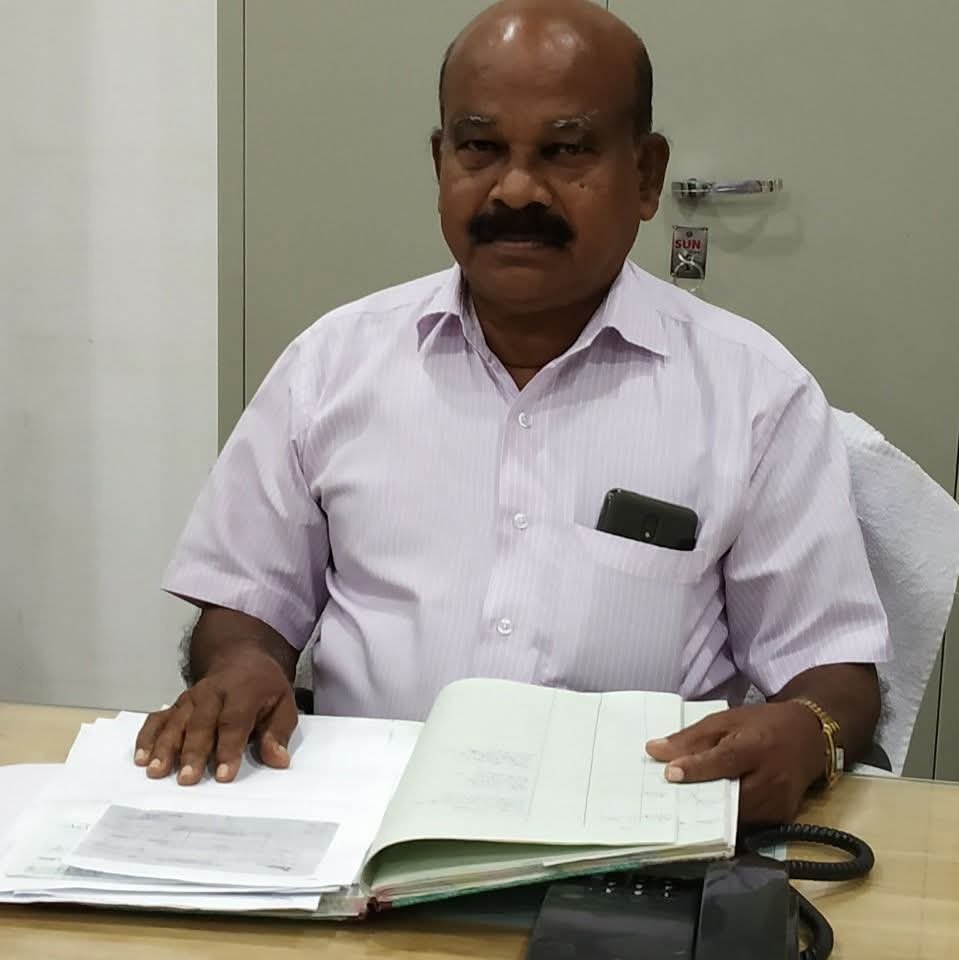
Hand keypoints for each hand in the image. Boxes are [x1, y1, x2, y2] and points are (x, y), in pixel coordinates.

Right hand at [134, 651, 297, 785]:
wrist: (242, 659)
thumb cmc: (264, 688)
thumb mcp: (283, 703)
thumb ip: (278, 732)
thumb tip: (278, 760)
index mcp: (242, 690)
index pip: (234, 720)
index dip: (228, 748)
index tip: (223, 775)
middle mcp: (212, 692)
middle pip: (200, 723)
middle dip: (193, 751)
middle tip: (187, 779)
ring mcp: (191, 697)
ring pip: (175, 722)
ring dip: (165, 747)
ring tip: (157, 771)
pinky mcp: (176, 705)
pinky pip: (158, 719)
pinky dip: (147, 737)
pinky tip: (141, 758)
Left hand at [645, 702, 825, 822]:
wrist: (808, 736)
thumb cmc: (762, 725)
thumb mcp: (725, 720)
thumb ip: (691, 738)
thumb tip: (654, 750)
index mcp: (756, 746)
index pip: (724, 760)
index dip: (696, 769)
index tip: (670, 774)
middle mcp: (772, 777)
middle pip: (730, 797)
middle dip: (699, 799)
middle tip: (668, 801)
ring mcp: (780, 801)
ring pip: (737, 817)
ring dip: (711, 814)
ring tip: (684, 808)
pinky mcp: (783, 817)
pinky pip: (749, 824)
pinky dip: (727, 820)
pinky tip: (709, 813)